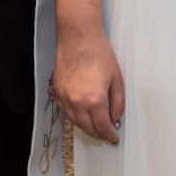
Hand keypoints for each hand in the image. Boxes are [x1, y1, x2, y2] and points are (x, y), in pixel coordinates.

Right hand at [52, 28, 124, 144]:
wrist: (79, 37)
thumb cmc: (98, 53)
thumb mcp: (117, 78)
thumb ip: (118, 102)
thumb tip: (115, 118)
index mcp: (95, 100)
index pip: (102, 127)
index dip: (109, 136)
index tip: (113, 138)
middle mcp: (78, 102)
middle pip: (88, 128)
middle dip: (98, 134)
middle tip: (105, 134)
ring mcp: (65, 97)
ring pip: (75, 122)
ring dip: (86, 127)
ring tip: (94, 126)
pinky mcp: (57, 91)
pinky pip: (65, 111)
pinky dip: (73, 116)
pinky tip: (80, 115)